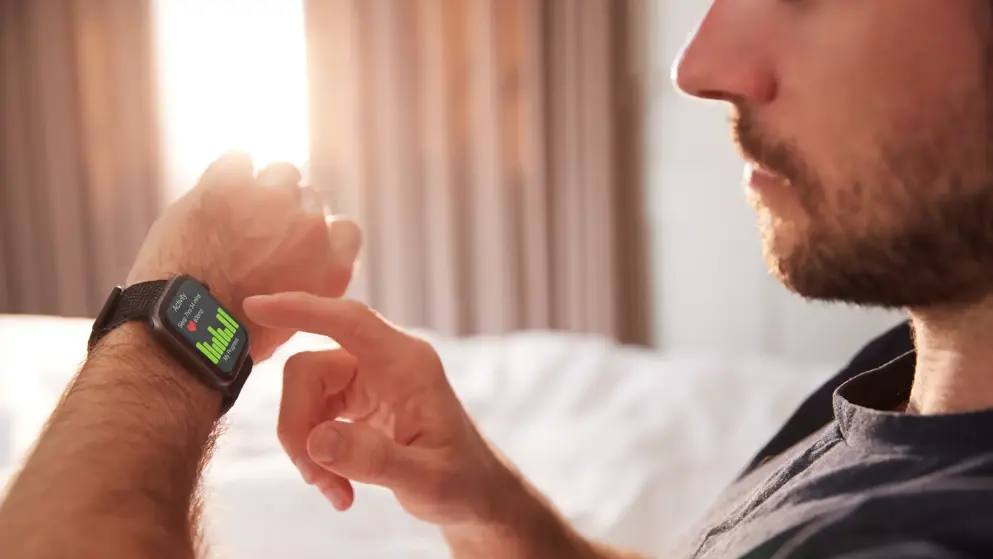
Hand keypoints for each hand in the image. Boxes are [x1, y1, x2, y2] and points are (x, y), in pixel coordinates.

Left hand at [127, 152, 361, 359]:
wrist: (184, 330)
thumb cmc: (232, 337)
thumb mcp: (294, 322)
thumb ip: (308, 284)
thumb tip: (299, 266)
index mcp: (332, 265)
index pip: (345, 229)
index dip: (320, 232)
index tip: (298, 241)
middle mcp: (310, 228)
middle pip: (311, 198)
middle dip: (289, 211)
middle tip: (259, 229)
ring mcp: (271, 201)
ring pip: (280, 172)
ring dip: (263, 187)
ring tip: (237, 209)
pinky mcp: (228, 185)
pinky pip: (238, 160)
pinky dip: (229, 173)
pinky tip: (215, 193)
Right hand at [242, 292, 517, 524]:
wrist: (472, 493)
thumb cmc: (461, 481)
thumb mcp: (426, 479)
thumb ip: (374, 459)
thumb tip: (317, 440)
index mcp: (408, 363)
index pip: (349, 320)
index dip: (302, 308)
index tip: (257, 304)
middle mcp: (385, 362)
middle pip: (309, 371)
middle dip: (298, 426)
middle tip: (314, 477)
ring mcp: (368, 379)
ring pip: (305, 396)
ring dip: (306, 448)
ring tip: (334, 491)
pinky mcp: (356, 401)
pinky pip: (313, 416)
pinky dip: (315, 454)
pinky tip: (338, 488)